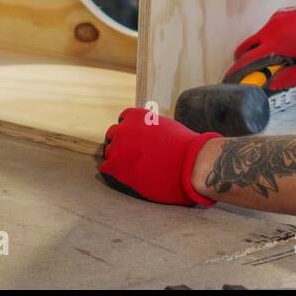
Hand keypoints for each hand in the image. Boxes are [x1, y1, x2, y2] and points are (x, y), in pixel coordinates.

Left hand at [98, 107, 220, 206]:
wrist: (191, 164)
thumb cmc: (186, 148)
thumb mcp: (168, 127)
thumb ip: (152, 128)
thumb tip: (150, 135)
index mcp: (137, 116)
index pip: (123, 120)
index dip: (129, 132)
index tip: (135, 141)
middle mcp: (124, 128)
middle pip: (113, 136)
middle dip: (121, 145)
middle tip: (132, 158)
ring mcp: (118, 147)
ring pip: (109, 153)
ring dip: (118, 160)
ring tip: (132, 171)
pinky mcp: (115, 167)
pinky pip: (105, 169)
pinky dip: (113, 174)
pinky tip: (126, 179)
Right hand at [229, 0, 295, 89]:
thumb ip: (288, 79)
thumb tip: (271, 84)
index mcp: (277, 43)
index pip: (247, 59)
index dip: (237, 71)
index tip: (232, 80)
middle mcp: (273, 27)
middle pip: (246, 46)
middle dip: (245, 61)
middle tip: (255, 75)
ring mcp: (278, 18)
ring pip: (259, 37)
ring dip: (262, 50)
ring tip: (281, 63)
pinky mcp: (284, 13)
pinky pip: (270, 29)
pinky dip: (272, 41)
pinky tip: (290, 49)